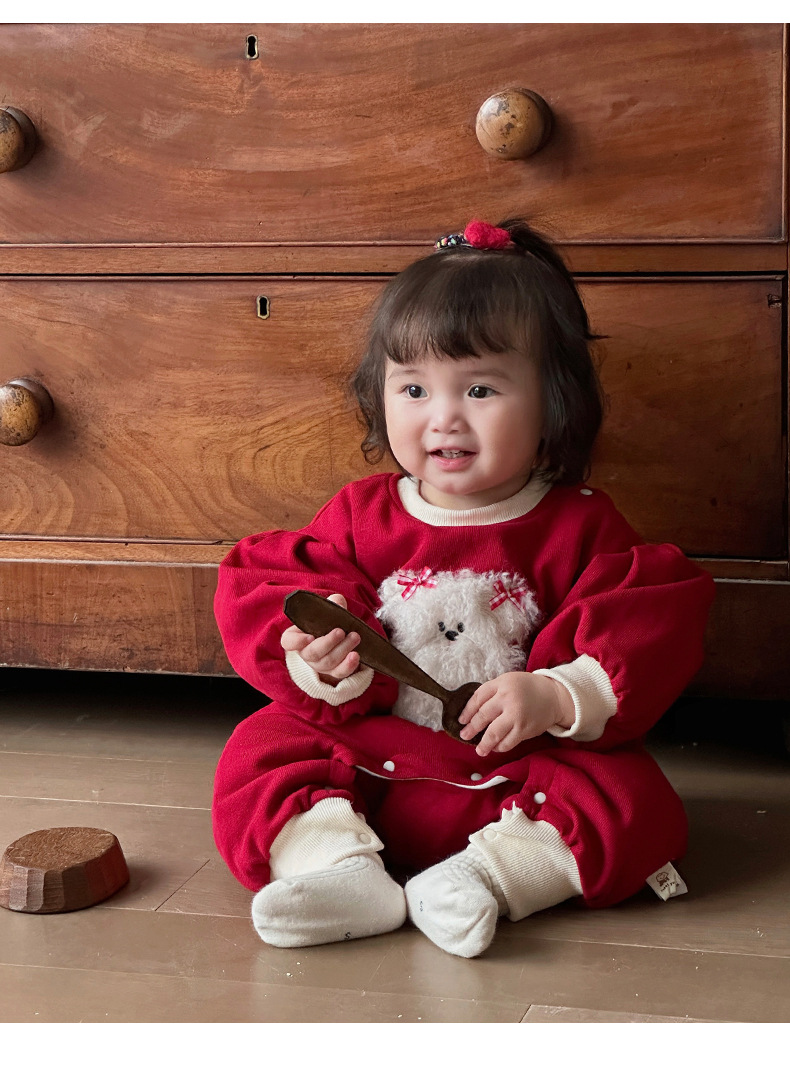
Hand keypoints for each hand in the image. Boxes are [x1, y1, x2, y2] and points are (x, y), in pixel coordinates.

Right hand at [280, 593, 360, 685]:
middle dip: (328, 642)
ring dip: (343, 649)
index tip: (309, 637)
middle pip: (312, 653)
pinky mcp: (334, 672)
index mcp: (297, 636)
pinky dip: (348, 666)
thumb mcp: (327, 611)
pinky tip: (356, 655)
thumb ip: (331, 604)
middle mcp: (306, 653)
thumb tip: (338, 601)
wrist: (341, 636)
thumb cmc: (328, 622)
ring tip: (355, 637)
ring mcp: (319, 665)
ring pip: (328, 662)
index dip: (297, 641)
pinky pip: (339, 673)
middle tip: (340, 631)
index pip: (289, 642)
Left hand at [457, 672, 574, 756]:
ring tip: (479, 750)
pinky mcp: (524, 729)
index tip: (461, 720)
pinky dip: (499, 747)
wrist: (553, 696)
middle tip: (465, 735)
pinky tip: (495, 748)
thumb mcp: (507, 681)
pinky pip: (507, 742)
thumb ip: (491, 692)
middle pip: (483, 716)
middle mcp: (508, 699)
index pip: (478, 698)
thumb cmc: (527, 688)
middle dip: (472, 728)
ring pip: (494, 733)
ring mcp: (516, 716)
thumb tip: (472, 711)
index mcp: (501, 684)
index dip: (467, 711)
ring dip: (484, 744)